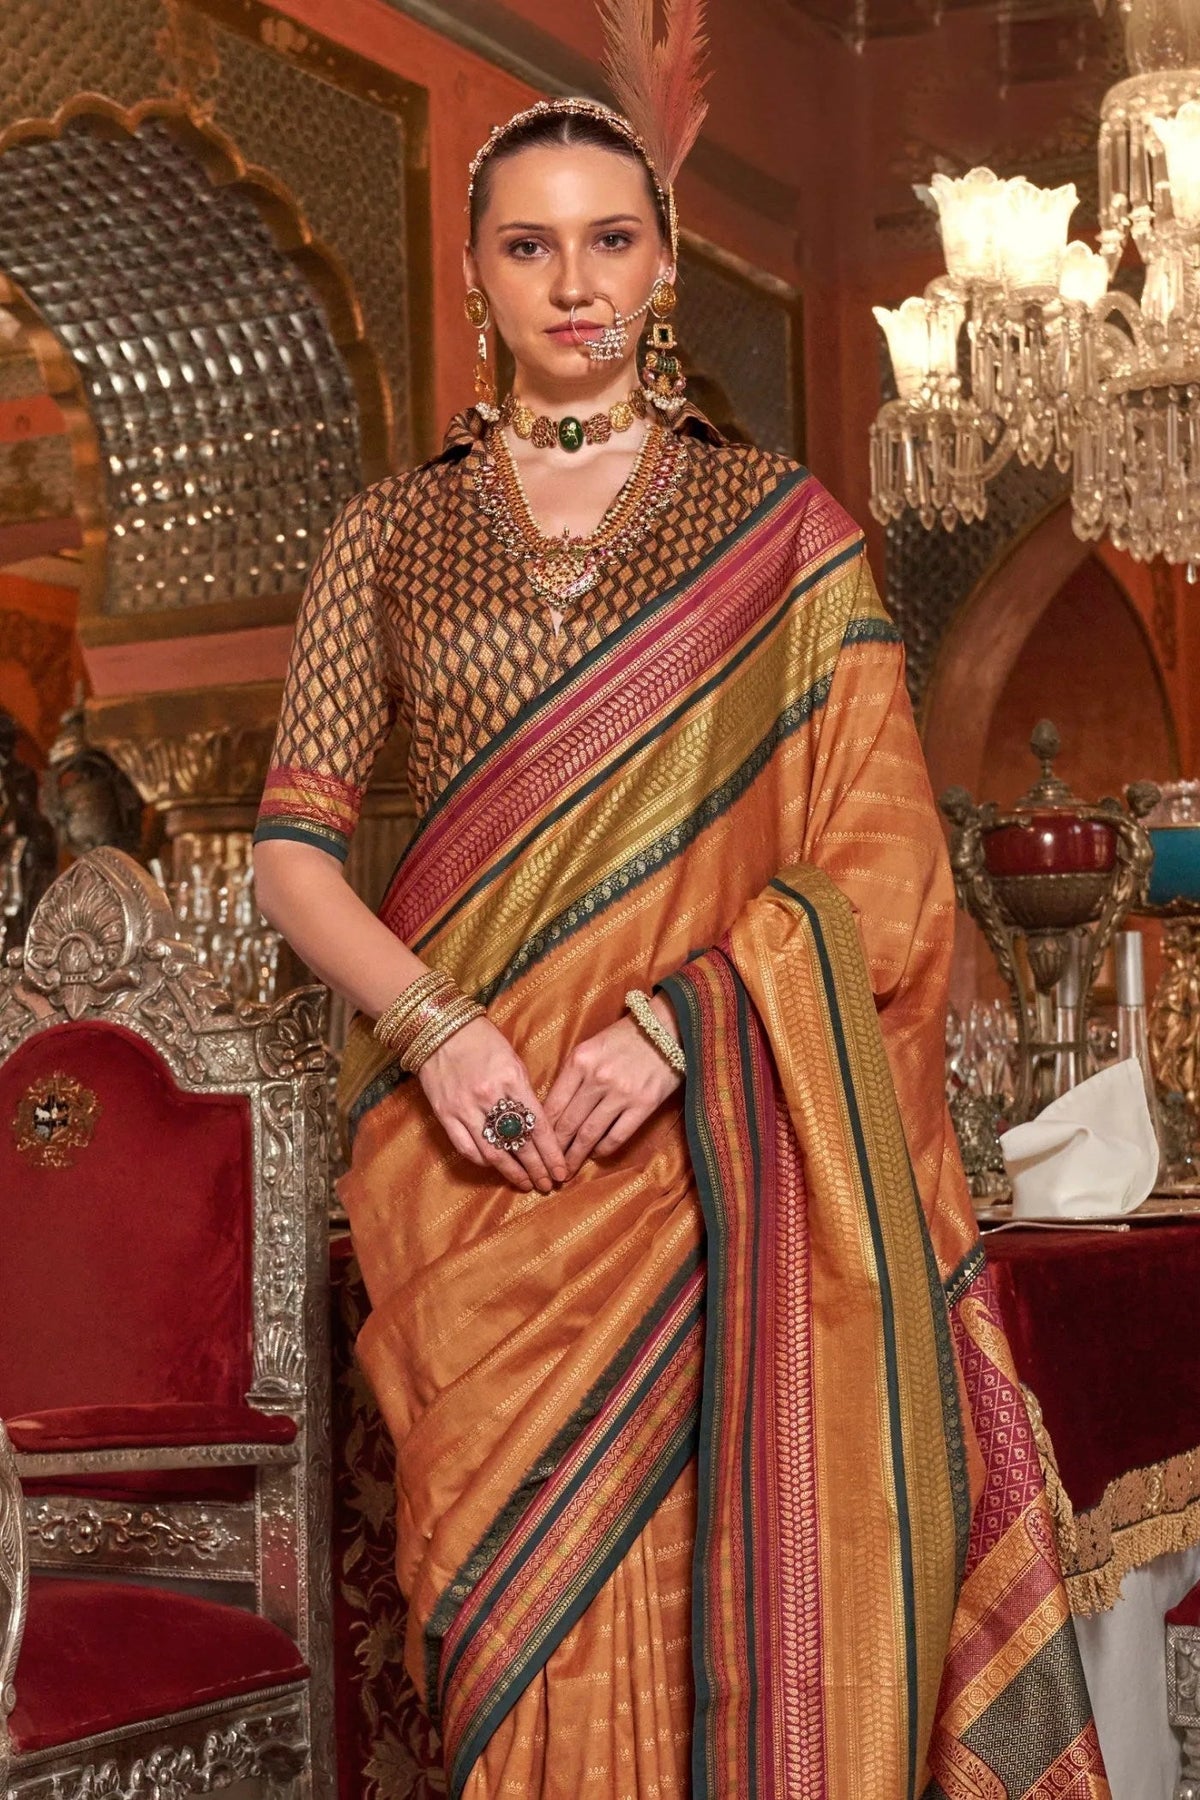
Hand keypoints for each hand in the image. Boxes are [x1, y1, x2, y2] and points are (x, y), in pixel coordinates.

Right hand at [418, 1016, 566, 1194]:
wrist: (439, 1029)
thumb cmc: (482, 1041)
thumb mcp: (513, 1060)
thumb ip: (525, 1093)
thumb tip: (538, 1125)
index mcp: (512, 1080)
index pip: (538, 1126)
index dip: (552, 1153)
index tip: (561, 1171)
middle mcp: (489, 1097)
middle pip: (519, 1144)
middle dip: (536, 1168)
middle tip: (548, 1184)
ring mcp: (465, 1108)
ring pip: (493, 1152)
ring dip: (512, 1172)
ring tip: (526, 1183)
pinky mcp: (445, 1114)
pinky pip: (467, 1148)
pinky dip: (483, 1161)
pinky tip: (495, 1167)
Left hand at [543, 994, 682, 1175]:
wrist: (667, 1027)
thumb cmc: (625, 1037)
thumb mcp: (590, 1047)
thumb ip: (572, 1074)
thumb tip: (555, 1110)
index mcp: (579, 1061)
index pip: (553, 1104)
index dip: (543, 1131)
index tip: (536, 1146)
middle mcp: (597, 1078)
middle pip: (569, 1123)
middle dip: (556, 1150)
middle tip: (548, 1168)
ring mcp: (621, 1093)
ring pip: (589, 1133)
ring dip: (576, 1156)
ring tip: (567, 1171)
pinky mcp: (644, 1104)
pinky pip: (617, 1135)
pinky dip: (603, 1149)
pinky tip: (596, 1154)